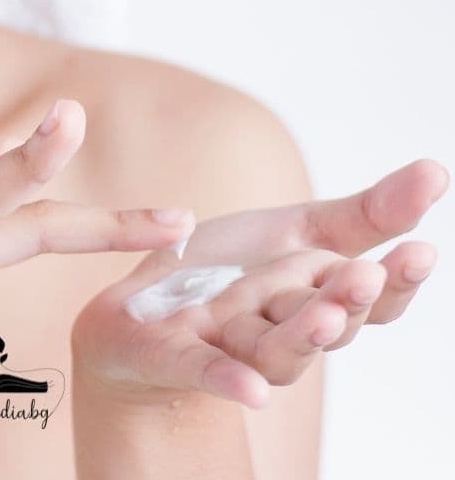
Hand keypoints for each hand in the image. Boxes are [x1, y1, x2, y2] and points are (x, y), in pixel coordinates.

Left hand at [72, 160, 447, 407]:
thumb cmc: (225, 272)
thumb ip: (363, 215)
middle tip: (366, 276)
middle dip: (347, 301)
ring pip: (277, 351)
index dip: (396, 283)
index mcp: (315, 296)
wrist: (139, 306)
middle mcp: (281, 329)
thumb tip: (436, 171)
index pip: (370, 300)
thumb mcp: (293, 232)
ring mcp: (231, 347)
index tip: (419, 252)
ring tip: (325, 315)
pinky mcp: (178, 358)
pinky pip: (205, 370)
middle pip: (326, 324)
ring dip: (303, 336)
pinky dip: (227, 379)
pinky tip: (252, 392)